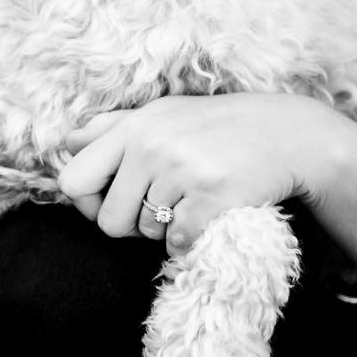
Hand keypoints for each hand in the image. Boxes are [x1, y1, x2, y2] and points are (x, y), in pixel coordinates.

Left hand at [57, 94, 356, 255]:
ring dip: (167, 229)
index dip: (86, 203)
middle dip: (128, 227)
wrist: (289, 135)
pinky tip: (209, 216)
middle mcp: (151, 145)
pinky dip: (192, 239)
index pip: (73, 180)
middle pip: (108, 221)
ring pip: (147, 233)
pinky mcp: (211, 196)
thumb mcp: (164, 114)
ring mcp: (181, 171)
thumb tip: (67, 141)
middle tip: (158, 212)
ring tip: (193, 202)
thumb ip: (112, 128)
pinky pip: (178, 242)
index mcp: (133, 127)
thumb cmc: (219, 127)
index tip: (112, 203)